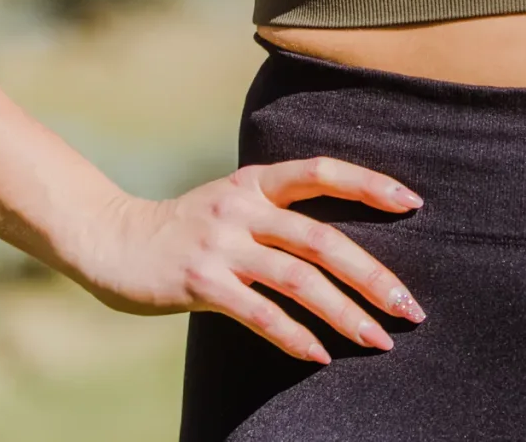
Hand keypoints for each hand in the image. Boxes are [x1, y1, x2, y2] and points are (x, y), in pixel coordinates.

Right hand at [72, 157, 426, 363]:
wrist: (111, 240)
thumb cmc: (186, 227)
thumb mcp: (233, 202)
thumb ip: (278, 213)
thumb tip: (341, 244)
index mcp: (257, 181)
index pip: (323, 171)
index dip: (370, 183)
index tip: (414, 203)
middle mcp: (243, 207)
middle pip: (322, 238)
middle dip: (373, 276)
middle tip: (410, 308)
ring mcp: (221, 245)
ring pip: (297, 280)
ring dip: (343, 313)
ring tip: (377, 340)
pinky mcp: (200, 283)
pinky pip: (258, 313)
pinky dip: (293, 335)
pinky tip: (320, 355)